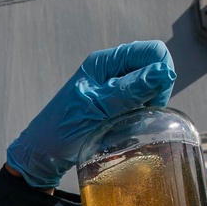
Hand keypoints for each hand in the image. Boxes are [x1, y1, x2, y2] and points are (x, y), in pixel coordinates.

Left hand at [6, 40, 175, 188]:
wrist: (43, 154)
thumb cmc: (62, 130)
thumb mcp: (97, 109)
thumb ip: (129, 91)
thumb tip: (164, 72)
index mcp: (105, 62)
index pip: (152, 51)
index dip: (162, 73)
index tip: (154, 102)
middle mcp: (111, 69)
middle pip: (154, 68)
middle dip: (156, 91)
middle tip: (141, 116)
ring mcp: (113, 86)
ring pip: (149, 87)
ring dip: (147, 105)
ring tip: (128, 124)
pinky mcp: (113, 103)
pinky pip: (138, 103)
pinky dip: (138, 115)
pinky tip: (124, 128)